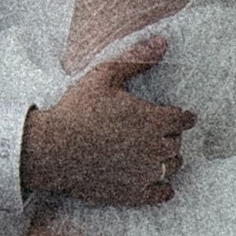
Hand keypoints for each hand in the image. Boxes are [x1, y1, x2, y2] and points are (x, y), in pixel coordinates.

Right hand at [21, 40, 193, 207]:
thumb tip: (163, 42)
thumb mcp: (104, 75)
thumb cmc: (76, 110)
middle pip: (178, 143)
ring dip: (166, 159)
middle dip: (170, 136)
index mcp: (153, 120)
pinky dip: (162, 187)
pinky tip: (152, 180)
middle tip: (157, 132)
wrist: (51, 150)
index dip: (181, 116)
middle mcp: (155, 148)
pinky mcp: (133, 194)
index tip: (178, 116)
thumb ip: (136, 59)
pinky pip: (162, 193)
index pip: (184, 119)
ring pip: (172, 167)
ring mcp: (145, 173)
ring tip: (152, 153)